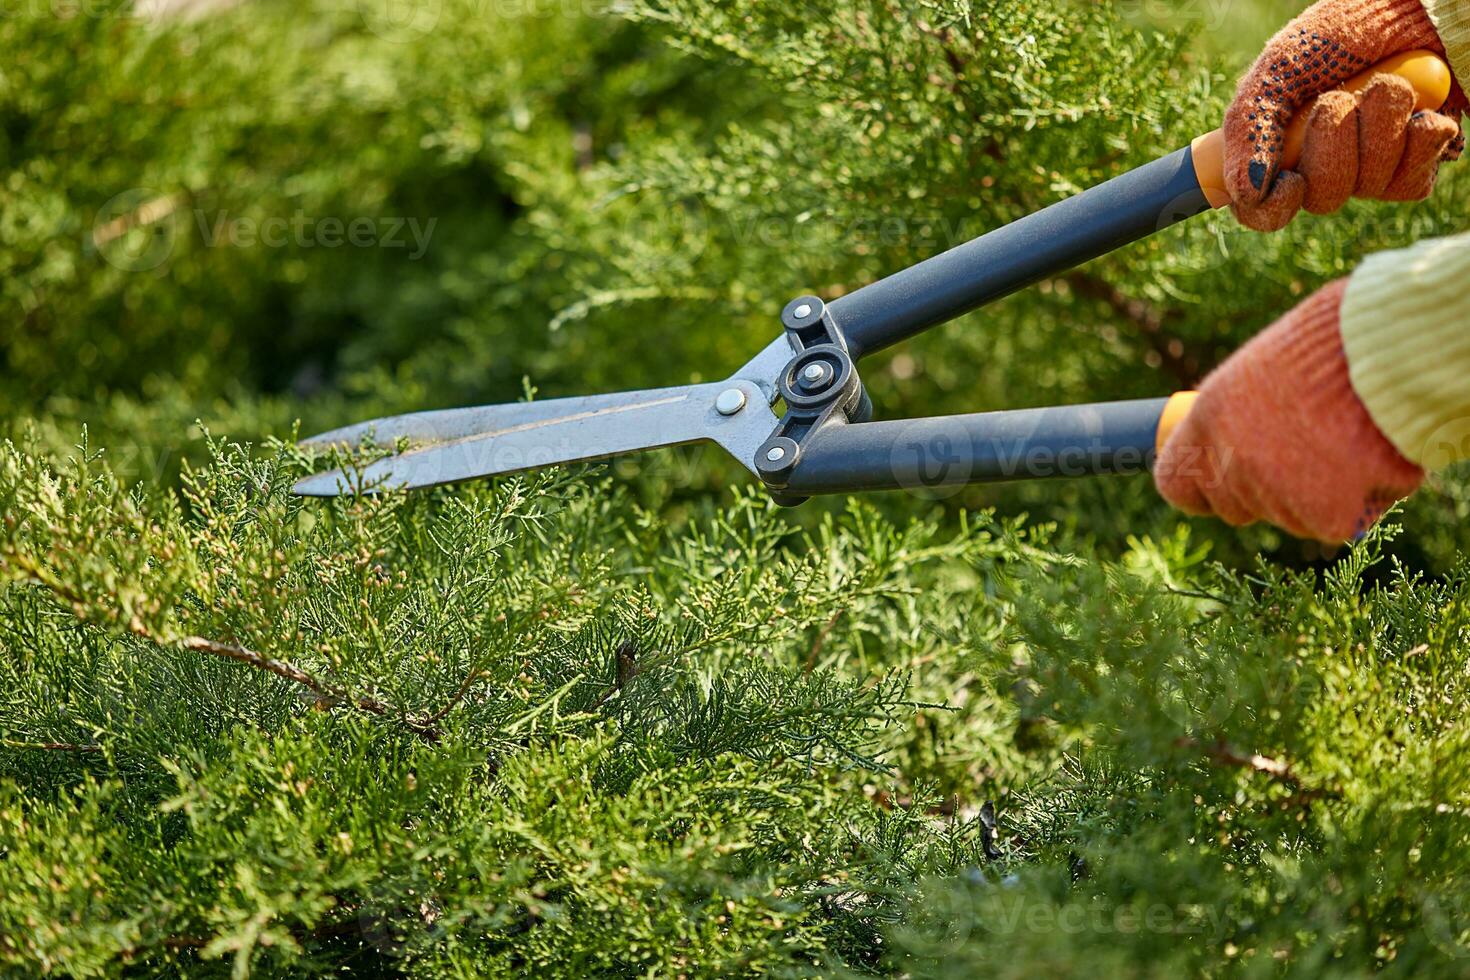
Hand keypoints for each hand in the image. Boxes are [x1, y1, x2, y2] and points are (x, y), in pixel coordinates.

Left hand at [1154, 280, 1423, 542]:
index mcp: (1207, 420)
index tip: (1219, 481)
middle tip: (1308, 450)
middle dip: (1266, 490)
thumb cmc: (1335, 343)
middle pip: (1236, 507)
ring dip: (1318, 492)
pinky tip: (1372, 459)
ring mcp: (1273, 493)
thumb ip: (1242, 412)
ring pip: (1289, 517)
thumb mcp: (1264, 366)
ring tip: (1348, 439)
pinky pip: (1337, 523)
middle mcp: (1231, 462)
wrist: (1389, 349)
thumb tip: (1237, 437)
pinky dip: (1360, 500)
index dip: (1201, 488)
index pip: (1176, 484)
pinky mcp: (1323, 514)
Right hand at [1226, 0, 1464, 230]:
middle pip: (1322, 199)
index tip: (1290, 180)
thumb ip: (1249, 128)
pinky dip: (1417, 139)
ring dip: (1378, 127)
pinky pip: (1410, 183)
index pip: (1263, 211)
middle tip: (1338, 98)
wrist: (1415, 7)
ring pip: (1368, 187)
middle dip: (1333, 144)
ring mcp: (1372, 167)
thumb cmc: (1340, 31)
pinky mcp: (1417, 163)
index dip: (1273, 208)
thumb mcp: (1279, 68)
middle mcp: (1324, 165)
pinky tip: (1419, 111)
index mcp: (1280, 149)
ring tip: (1385, 86)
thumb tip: (1245, 192)